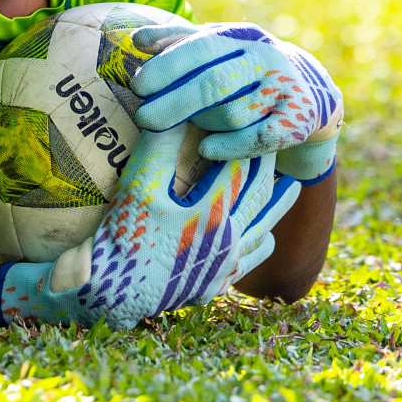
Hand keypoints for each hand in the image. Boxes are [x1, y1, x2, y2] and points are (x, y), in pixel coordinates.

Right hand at [0, 124, 300, 328]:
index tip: (254, 114)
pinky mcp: (213, 284)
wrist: (108, 294)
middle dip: (267, 165)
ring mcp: (224, 266)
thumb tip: (176, 108)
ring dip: (278, 206)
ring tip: (293, 187)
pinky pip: (249, 262)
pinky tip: (265, 236)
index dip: (245, 136)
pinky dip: (262, 244)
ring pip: (263, 228)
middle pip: (259, 194)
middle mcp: (229, 240)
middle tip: (274, 140)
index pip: (240, 164)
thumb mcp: (138, 186)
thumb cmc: (121, 238)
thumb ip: (161, 145)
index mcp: (214, 212)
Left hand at [129, 23, 341, 182]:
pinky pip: (260, 138)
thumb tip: (138, 40)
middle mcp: (266, 59)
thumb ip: (178, 41)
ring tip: (190, 126)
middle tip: (144, 118)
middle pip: (215, 83)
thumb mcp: (217, 48)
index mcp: (241, 37)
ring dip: (204, 123)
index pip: (201, 47)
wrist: (309, 92)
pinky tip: (207, 149)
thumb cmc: (245, 69)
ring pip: (233, 113)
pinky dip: (231, 146)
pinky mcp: (298, 120)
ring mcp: (284, 89)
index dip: (168, 66)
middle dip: (175, 102)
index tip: (138, 86)